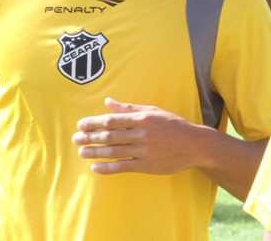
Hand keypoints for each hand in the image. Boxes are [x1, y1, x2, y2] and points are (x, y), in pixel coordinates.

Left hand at [72, 98, 203, 174]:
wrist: (194, 145)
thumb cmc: (172, 125)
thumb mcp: (152, 111)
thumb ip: (129, 108)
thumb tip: (108, 102)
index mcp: (142, 118)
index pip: (112, 120)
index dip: (94, 123)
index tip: (81, 125)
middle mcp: (141, 134)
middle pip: (109, 136)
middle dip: (90, 137)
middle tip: (75, 139)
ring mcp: (144, 151)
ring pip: (113, 152)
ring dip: (95, 152)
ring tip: (81, 152)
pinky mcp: (147, 166)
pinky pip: (123, 167)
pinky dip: (107, 168)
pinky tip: (95, 167)